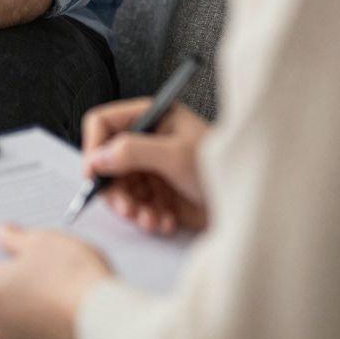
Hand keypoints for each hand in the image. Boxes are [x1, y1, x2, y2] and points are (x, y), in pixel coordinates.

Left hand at [0, 225, 111, 338]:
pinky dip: (46, 333)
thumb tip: (3, 235)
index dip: (0, 267)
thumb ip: (16, 238)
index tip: (19, 260)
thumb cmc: (71, 277)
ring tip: (59, 297)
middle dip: (13, 293)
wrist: (107, 322)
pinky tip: (67, 318)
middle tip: (43, 276)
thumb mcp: (42, 240)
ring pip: (16, 327)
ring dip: (30, 314)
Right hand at [80, 97, 209, 234]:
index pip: (103, 123)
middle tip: (126, 209)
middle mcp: (146, 140)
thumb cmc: (220, 168)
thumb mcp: (175, 155)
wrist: (247, 205)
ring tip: (151, 219)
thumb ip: (132, 152)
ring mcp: (150, 168)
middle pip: (106, 162)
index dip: (93, 147)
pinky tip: (165, 221)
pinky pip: (134, 206)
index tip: (92, 175)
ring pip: (118, 188)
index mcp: (150, 117)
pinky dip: (146, 217)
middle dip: (115, 189)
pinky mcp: (156, 193)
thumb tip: (97, 157)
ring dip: (132, 208)